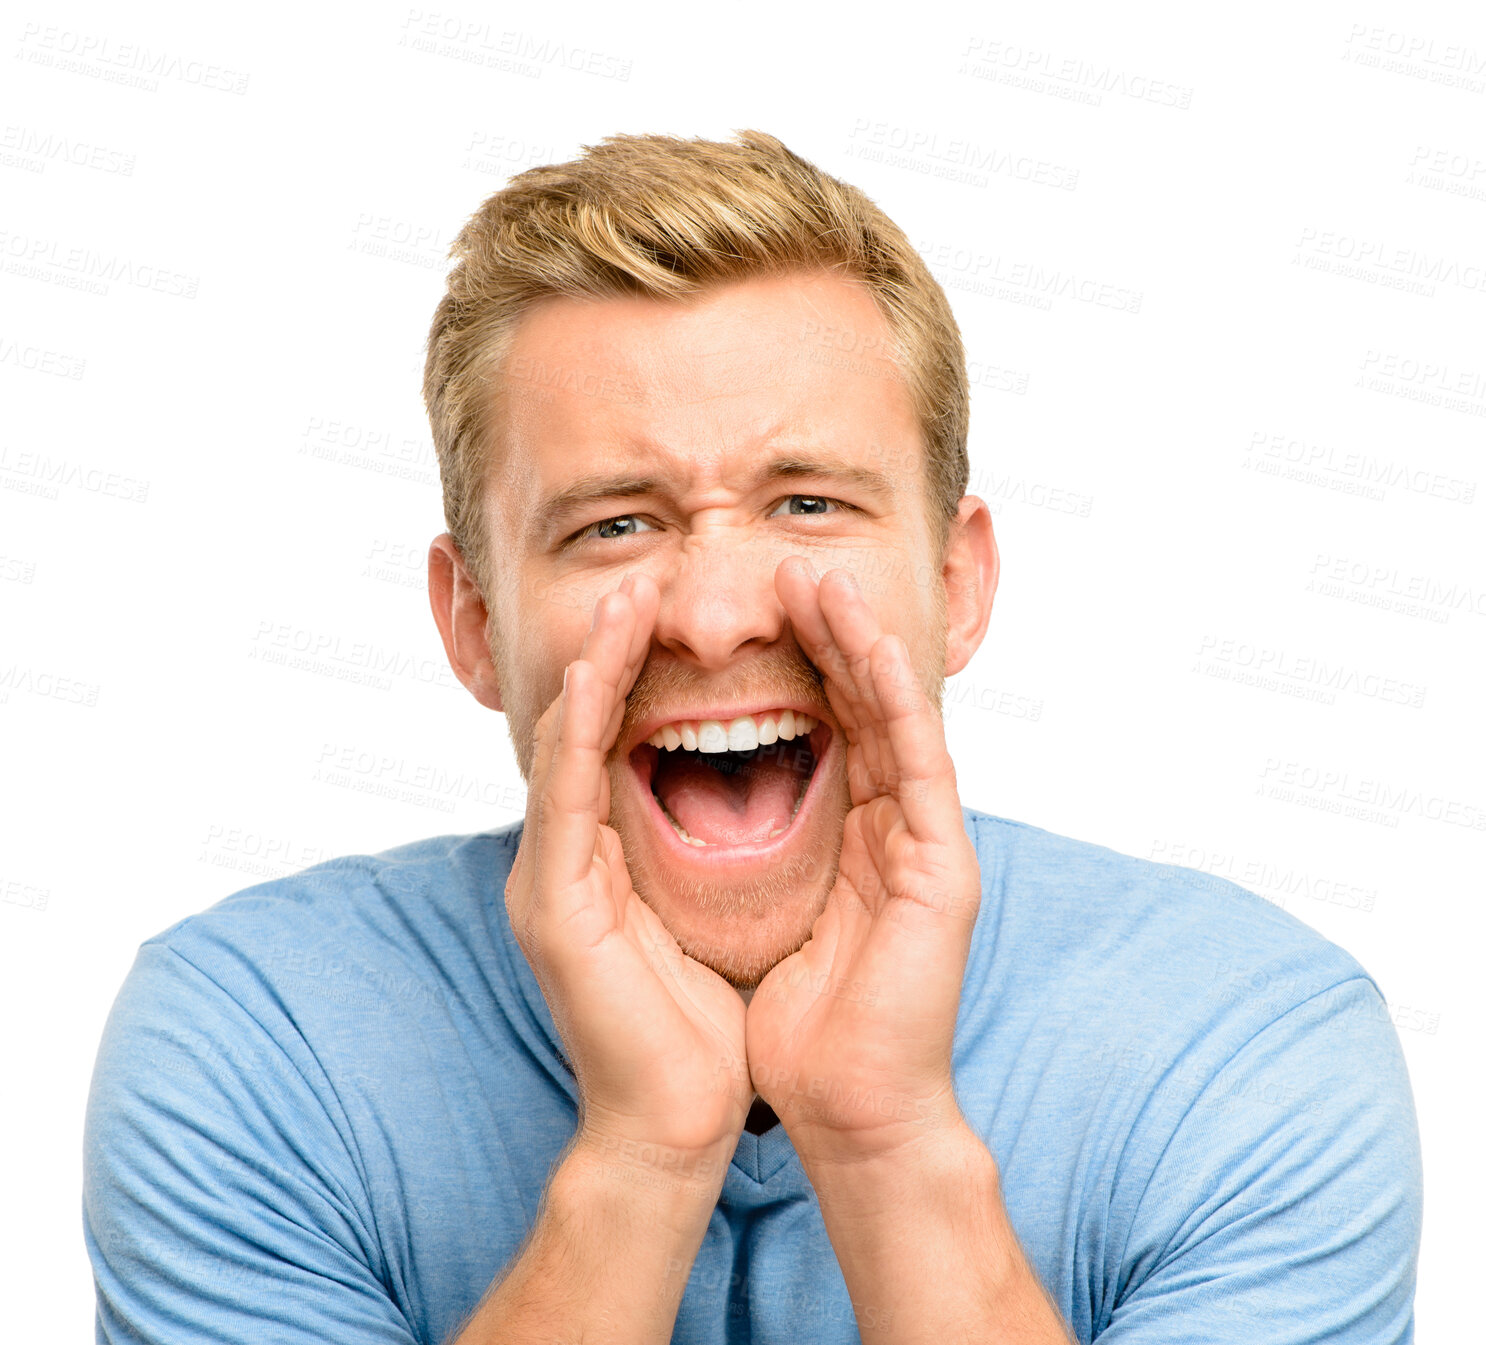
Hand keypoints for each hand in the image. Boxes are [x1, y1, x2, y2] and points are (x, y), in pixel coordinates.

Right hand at [505, 574, 751, 1175]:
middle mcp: (564, 861)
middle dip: (611, 654)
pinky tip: (594, 677)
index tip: (674, 617)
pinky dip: (576, 732)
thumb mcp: (699, 917)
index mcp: (599, 862)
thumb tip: (725, 800)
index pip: (613, 744)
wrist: (675, 1123)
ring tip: (623, 604)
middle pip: (581, 731)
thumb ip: (689, 857)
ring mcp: (549, 882)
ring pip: (563, 749)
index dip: (637, 676)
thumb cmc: (699, 1028)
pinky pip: (563, 798)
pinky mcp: (553, 908)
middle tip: (643, 584)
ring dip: (593, 671)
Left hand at [746, 560, 981, 1169]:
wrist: (845, 1110)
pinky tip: (867, 644)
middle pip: (856, 705)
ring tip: (821, 579)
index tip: (744, 608)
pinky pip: (920, 762)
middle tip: (785, 566)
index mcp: (847, 835)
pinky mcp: (944, 865)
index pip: (817, 725)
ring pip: (891, 716)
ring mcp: (923, 842)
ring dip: (859, 643)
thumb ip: (742, 850)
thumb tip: (681, 801)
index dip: (787, 662)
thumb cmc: (794, 1027)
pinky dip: (895, 698)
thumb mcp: (751, 914)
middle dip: (823, 632)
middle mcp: (891, 826)